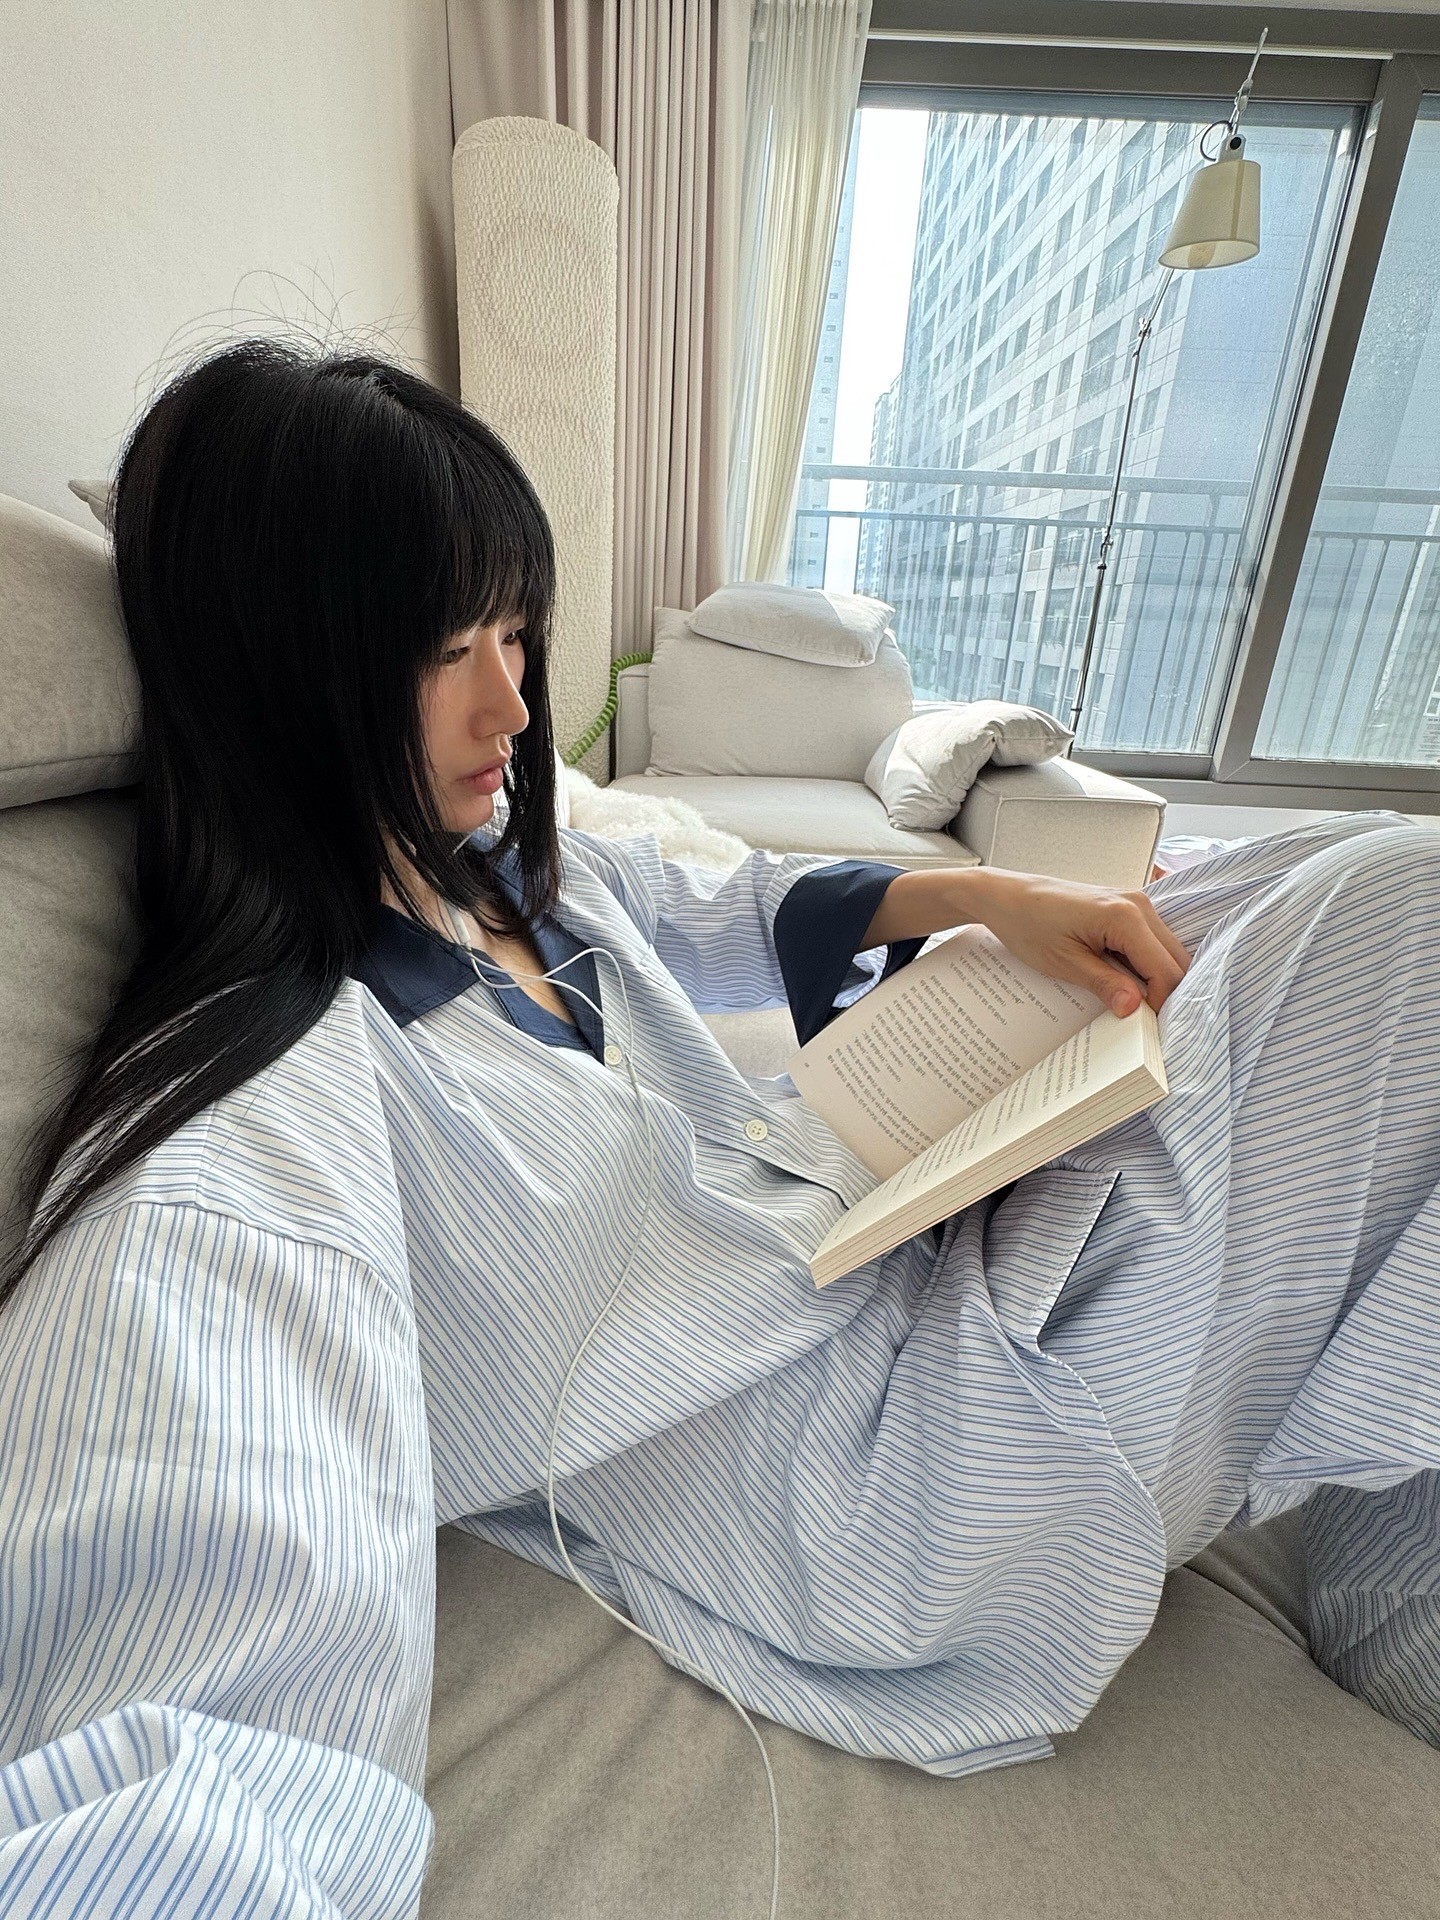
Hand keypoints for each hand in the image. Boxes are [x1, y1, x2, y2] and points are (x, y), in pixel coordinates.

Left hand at [972, 869, 1190, 1016]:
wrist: (1007, 897)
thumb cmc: (1028, 926)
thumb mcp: (1064, 963)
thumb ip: (1104, 984)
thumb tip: (1134, 1009)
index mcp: (1125, 917)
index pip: (1166, 970)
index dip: (1161, 1003)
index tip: (1145, 1027)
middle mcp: (1139, 904)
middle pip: (1176, 960)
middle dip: (1164, 992)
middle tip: (1140, 1019)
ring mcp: (1136, 902)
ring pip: (1168, 951)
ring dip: (1155, 978)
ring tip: (1127, 999)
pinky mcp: (1128, 907)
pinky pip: (1151, 942)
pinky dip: (1145, 964)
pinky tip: (1122, 980)